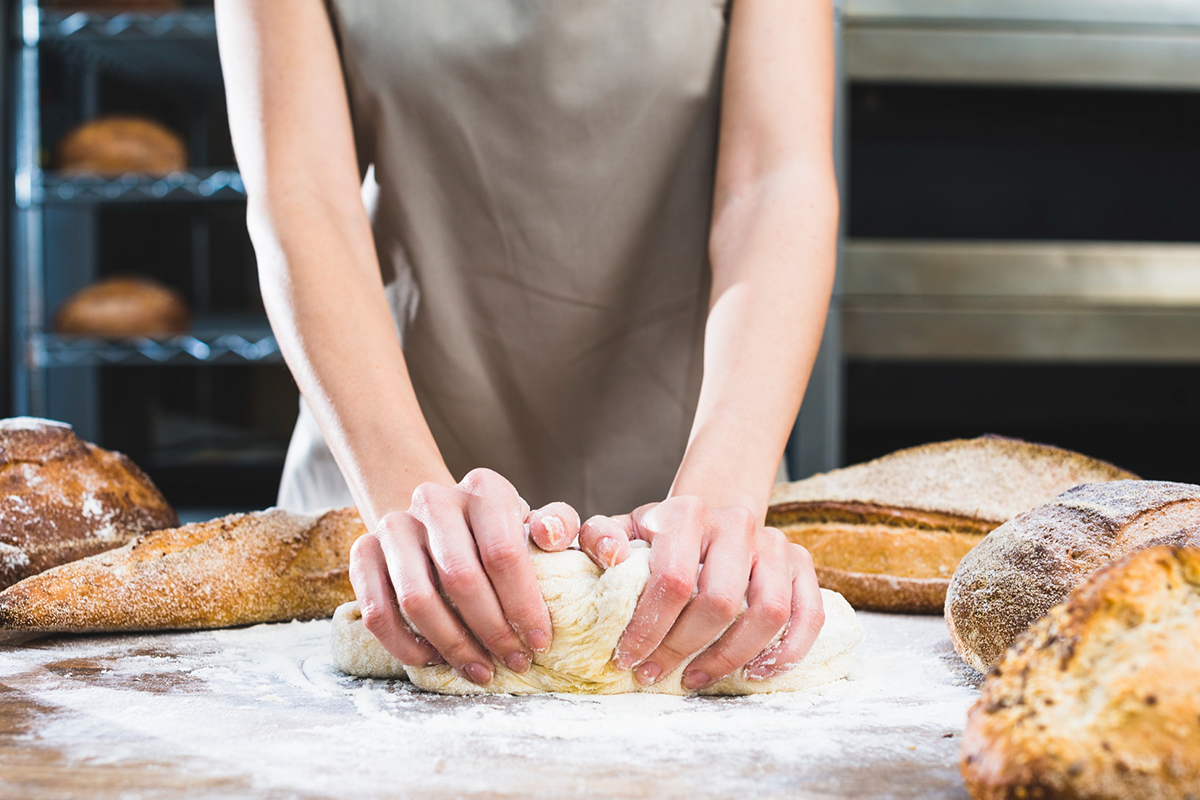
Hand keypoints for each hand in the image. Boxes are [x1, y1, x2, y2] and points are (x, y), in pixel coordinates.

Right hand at [348, 468, 580, 685]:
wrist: (438, 520)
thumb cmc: (497, 532)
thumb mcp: (532, 523)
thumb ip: (557, 527)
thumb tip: (552, 536)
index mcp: (484, 488)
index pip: (503, 552)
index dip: (523, 605)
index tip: (539, 641)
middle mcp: (434, 499)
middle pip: (461, 578)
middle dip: (492, 631)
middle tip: (513, 661)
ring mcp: (394, 524)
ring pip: (416, 599)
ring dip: (452, 644)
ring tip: (479, 668)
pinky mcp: (362, 551)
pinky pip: (377, 612)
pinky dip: (406, 646)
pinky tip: (435, 659)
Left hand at [546, 496, 824, 690]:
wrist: (710, 515)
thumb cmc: (660, 535)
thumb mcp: (623, 529)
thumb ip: (601, 538)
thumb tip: (612, 557)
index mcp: (687, 512)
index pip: (673, 580)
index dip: (649, 629)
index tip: (627, 658)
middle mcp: (735, 523)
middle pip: (719, 602)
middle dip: (682, 649)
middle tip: (655, 673)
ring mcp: (774, 543)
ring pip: (767, 613)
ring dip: (731, 657)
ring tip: (697, 677)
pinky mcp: (801, 563)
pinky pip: (809, 614)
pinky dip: (788, 651)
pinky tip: (755, 672)